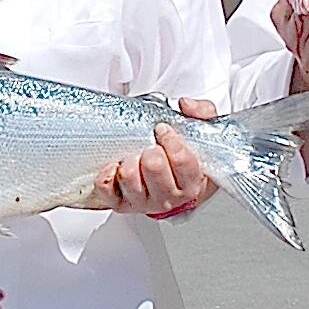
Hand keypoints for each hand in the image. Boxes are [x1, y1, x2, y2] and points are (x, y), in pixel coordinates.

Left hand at [97, 99, 220, 217]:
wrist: (171, 182)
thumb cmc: (184, 158)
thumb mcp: (201, 134)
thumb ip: (202, 113)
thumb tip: (185, 104)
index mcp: (191, 182)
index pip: (182, 160)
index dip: (171, 140)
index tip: (163, 129)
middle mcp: (168, 197)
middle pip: (154, 167)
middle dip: (151, 150)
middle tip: (151, 145)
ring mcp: (143, 202)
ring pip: (129, 177)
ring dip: (130, 161)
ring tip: (135, 156)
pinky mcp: (121, 203)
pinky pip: (107, 190)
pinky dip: (108, 174)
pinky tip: (117, 165)